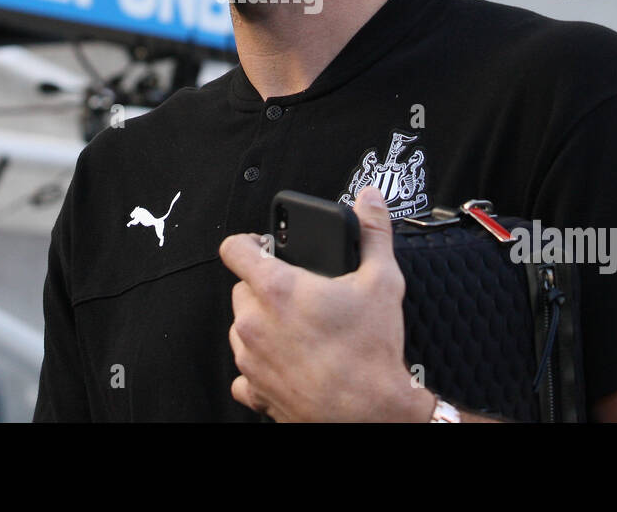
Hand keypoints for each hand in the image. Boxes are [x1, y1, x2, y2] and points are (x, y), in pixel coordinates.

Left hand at [218, 185, 435, 421]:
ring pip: (241, 327)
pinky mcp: (254, 390)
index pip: (234, 248)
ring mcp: (249, 359)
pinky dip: (261, 364)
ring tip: (298, 328)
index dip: (248, 241)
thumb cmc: (371, 354)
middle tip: (300, 293)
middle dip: (265, 286)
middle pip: (241, 288)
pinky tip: (290, 361)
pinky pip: (244, 370)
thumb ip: (373, 233)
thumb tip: (370, 200)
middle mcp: (254, 322)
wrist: (371, 416)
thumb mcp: (382, 282)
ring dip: (262, 323)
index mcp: (277, 289)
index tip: (263, 247)